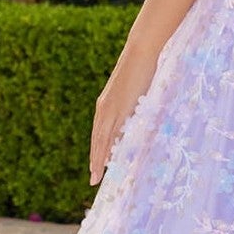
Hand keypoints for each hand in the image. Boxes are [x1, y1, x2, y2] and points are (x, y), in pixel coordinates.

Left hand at [89, 57, 156, 185]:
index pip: (98, 134)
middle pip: (96, 141)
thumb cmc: (140, 70)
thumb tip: (134, 120)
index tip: (96, 167)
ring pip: (100, 140)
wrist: (140, 52)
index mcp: (105, 106)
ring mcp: (109, 109)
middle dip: (95, 161)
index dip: (97, 152)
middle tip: (93, 180)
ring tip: (96, 177)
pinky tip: (108, 160)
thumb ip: (130, 108)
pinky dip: (108, 148)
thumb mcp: (132, 94)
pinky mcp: (117, 107)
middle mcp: (103, 109)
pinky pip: (111, 133)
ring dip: (98, 160)